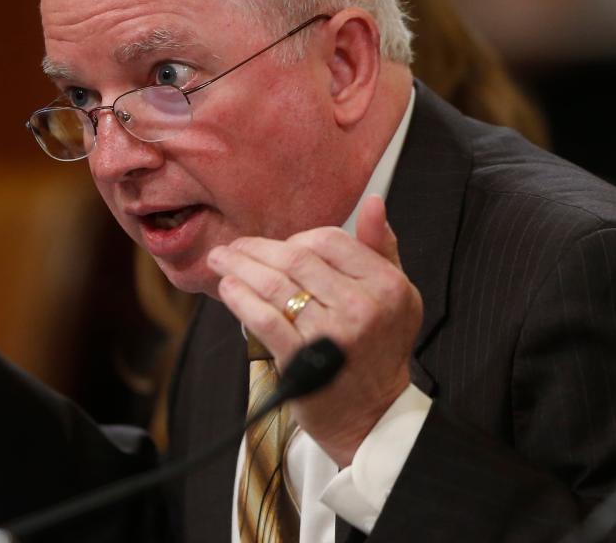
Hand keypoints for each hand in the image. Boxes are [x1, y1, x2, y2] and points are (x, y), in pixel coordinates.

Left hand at [207, 194, 421, 466]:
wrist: (371, 415)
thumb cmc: (377, 349)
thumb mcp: (395, 296)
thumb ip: (381, 248)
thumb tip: (373, 201)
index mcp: (387, 285)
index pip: (329, 240)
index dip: (296, 239)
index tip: (277, 249)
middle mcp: (362, 306)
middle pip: (296, 258)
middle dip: (256, 249)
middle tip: (231, 248)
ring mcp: (332, 334)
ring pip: (274, 284)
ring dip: (239, 267)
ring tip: (220, 261)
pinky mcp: (302, 359)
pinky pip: (263, 318)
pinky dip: (240, 298)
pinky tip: (227, 288)